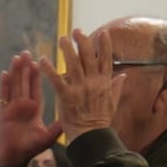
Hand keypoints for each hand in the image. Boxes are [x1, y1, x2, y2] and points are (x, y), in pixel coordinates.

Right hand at [0, 50, 66, 166]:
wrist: (11, 160)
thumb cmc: (29, 150)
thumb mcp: (49, 136)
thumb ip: (60, 125)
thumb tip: (75, 115)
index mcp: (33, 110)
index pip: (35, 89)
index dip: (37, 76)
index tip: (39, 62)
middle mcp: (21, 107)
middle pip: (23, 83)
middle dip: (25, 68)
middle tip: (27, 52)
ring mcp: (10, 109)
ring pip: (14, 86)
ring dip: (15, 71)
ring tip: (17, 57)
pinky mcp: (1, 113)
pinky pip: (2, 96)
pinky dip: (3, 85)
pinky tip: (4, 73)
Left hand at [39, 29, 125, 144]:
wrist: (91, 136)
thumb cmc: (100, 121)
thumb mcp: (113, 102)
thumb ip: (117, 87)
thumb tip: (124, 76)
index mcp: (105, 82)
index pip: (106, 59)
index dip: (105, 45)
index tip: (103, 32)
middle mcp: (93, 82)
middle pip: (89, 57)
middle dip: (83, 42)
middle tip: (76, 30)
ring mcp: (80, 88)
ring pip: (73, 64)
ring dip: (67, 50)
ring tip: (61, 39)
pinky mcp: (66, 96)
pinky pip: (56, 79)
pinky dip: (49, 69)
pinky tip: (42, 59)